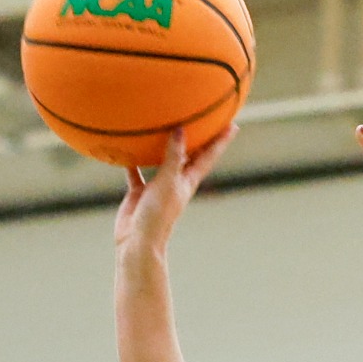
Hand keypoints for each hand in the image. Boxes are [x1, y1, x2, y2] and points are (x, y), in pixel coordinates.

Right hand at [114, 125, 236, 254]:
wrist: (138, 242)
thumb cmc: (158, 215)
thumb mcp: (168, 182)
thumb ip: (174, 157)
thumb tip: (180, 130)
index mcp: (188, 181)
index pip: (208, 156)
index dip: (221, 141)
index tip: (233, 125)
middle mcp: (176, 182)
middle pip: (190, 155)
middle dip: (199, 139)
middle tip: (205, 119)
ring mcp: (158, 187)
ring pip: (164, 161)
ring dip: (166, 146)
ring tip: (168, 126)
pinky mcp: (141, 192)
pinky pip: (137, 172)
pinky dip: (134, 162)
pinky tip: (129, 149)